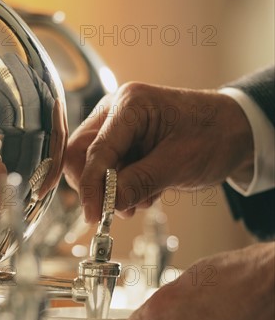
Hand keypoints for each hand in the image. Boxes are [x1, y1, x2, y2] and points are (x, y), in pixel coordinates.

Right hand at [64, 82, 253, 222]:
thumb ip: (140, 182)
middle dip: (96, 185)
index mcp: (130, 105)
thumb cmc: (215, 135)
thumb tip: (109, 203)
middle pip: (82, 153)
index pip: (95, 150)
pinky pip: (110, 169)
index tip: (93, 215)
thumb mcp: (180, 163)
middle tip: (114, 210)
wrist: (237, 132)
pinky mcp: (126, 143)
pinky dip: (123, 187)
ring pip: (95, 165)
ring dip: (112, 190)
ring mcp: (120, 127)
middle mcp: (118, 111)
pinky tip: (147, 192)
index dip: (91, 186)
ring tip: (143, 199)